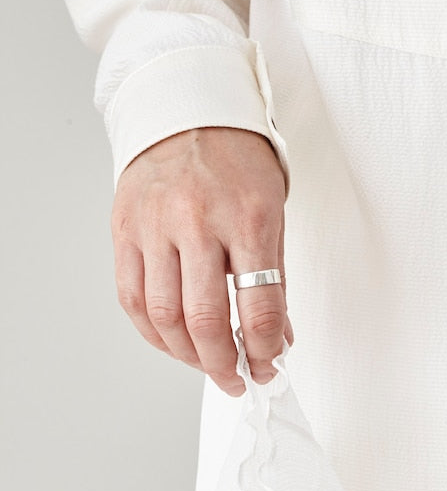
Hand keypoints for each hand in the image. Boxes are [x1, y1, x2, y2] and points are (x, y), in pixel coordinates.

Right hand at [111, 126, 292, 396]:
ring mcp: (155, 225)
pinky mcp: (125, 229)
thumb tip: (278, 341)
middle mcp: (198, 222)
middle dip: (223, 364)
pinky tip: (173, 343)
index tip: (268, 369)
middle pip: (205, 319)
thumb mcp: (273, 215)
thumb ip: (275, 282)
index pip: (258, 306)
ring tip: (207, 364)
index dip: (265, 352)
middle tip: (236, 380)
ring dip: (187, 355)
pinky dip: (153, 332)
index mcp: (248, 218)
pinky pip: (132, 297)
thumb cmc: (238, 164)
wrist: (188, 111)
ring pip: (164, 316)